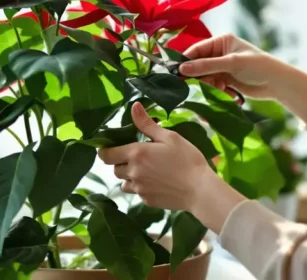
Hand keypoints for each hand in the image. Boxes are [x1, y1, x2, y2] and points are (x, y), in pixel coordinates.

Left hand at [98, 102, 214, 210]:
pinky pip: (137, 193)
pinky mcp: (146, 201)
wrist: (199, 190)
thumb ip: (147, 124)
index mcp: (136, 154)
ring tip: (146, 171)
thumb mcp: (169, 137)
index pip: (106, 155)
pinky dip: (141, 187)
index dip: (106, 151)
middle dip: (121, 162)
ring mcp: (139, 189)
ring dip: (129, 177)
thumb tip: (133, 106)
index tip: (114, 147)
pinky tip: (157, 183)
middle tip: (137, 157)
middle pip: (114, 169)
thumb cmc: (187, 159)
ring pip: (124, 183)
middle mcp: (132, 172)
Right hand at [179, 33, 279, 98]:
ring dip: (208, 85)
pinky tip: (226, 91)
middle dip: (199, 76)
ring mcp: (222, 68)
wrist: (277, 83)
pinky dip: (215, 90)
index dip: (186, 62)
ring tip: (219, 88)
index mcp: (221, 41)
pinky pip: (212, 86)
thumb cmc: (258, 66)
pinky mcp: (225, 81)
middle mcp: (220, 53)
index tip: (176, 74)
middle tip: (197, 86)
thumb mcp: (231, 63)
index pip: (196, 50)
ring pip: (204, 77)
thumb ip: (206, 66)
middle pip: (198, 65)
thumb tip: (181, 69)